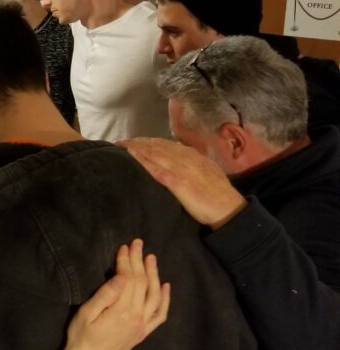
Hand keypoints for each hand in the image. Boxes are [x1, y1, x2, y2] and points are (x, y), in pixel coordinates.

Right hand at [64, 239, 169, 349]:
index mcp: (122, 311)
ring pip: (154, 296)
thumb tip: (120, 277)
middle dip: (139, 262)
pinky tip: (166, 286)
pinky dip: (165, 300)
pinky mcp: (144, 332)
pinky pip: (160, 315)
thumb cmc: (80, 336)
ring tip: (151, 259)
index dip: (126, 262)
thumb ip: (105, 295)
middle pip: (142, 284)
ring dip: (154, 275)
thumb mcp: (86, 313)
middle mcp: (137, 318)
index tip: (124, 247)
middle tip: (137, 244)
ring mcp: (143, 326)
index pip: (128, 279)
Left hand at [119, 138, 246, 228]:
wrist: (228, 209)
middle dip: (139, 142)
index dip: (151, 141)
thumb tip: (184, 159)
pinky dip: (143, 160)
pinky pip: (156, 169)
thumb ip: (196, 164)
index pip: (168, 145)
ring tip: (121, 144)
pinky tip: (131, 155)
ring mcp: (181, 170)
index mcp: (193, 156)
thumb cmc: (219, 194)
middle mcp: (186, 159)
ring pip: (154, 153)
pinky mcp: (178, 182)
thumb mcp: (209, 172)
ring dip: (136, 148)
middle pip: (158, 146)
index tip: (137, 140)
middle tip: (122, 140)